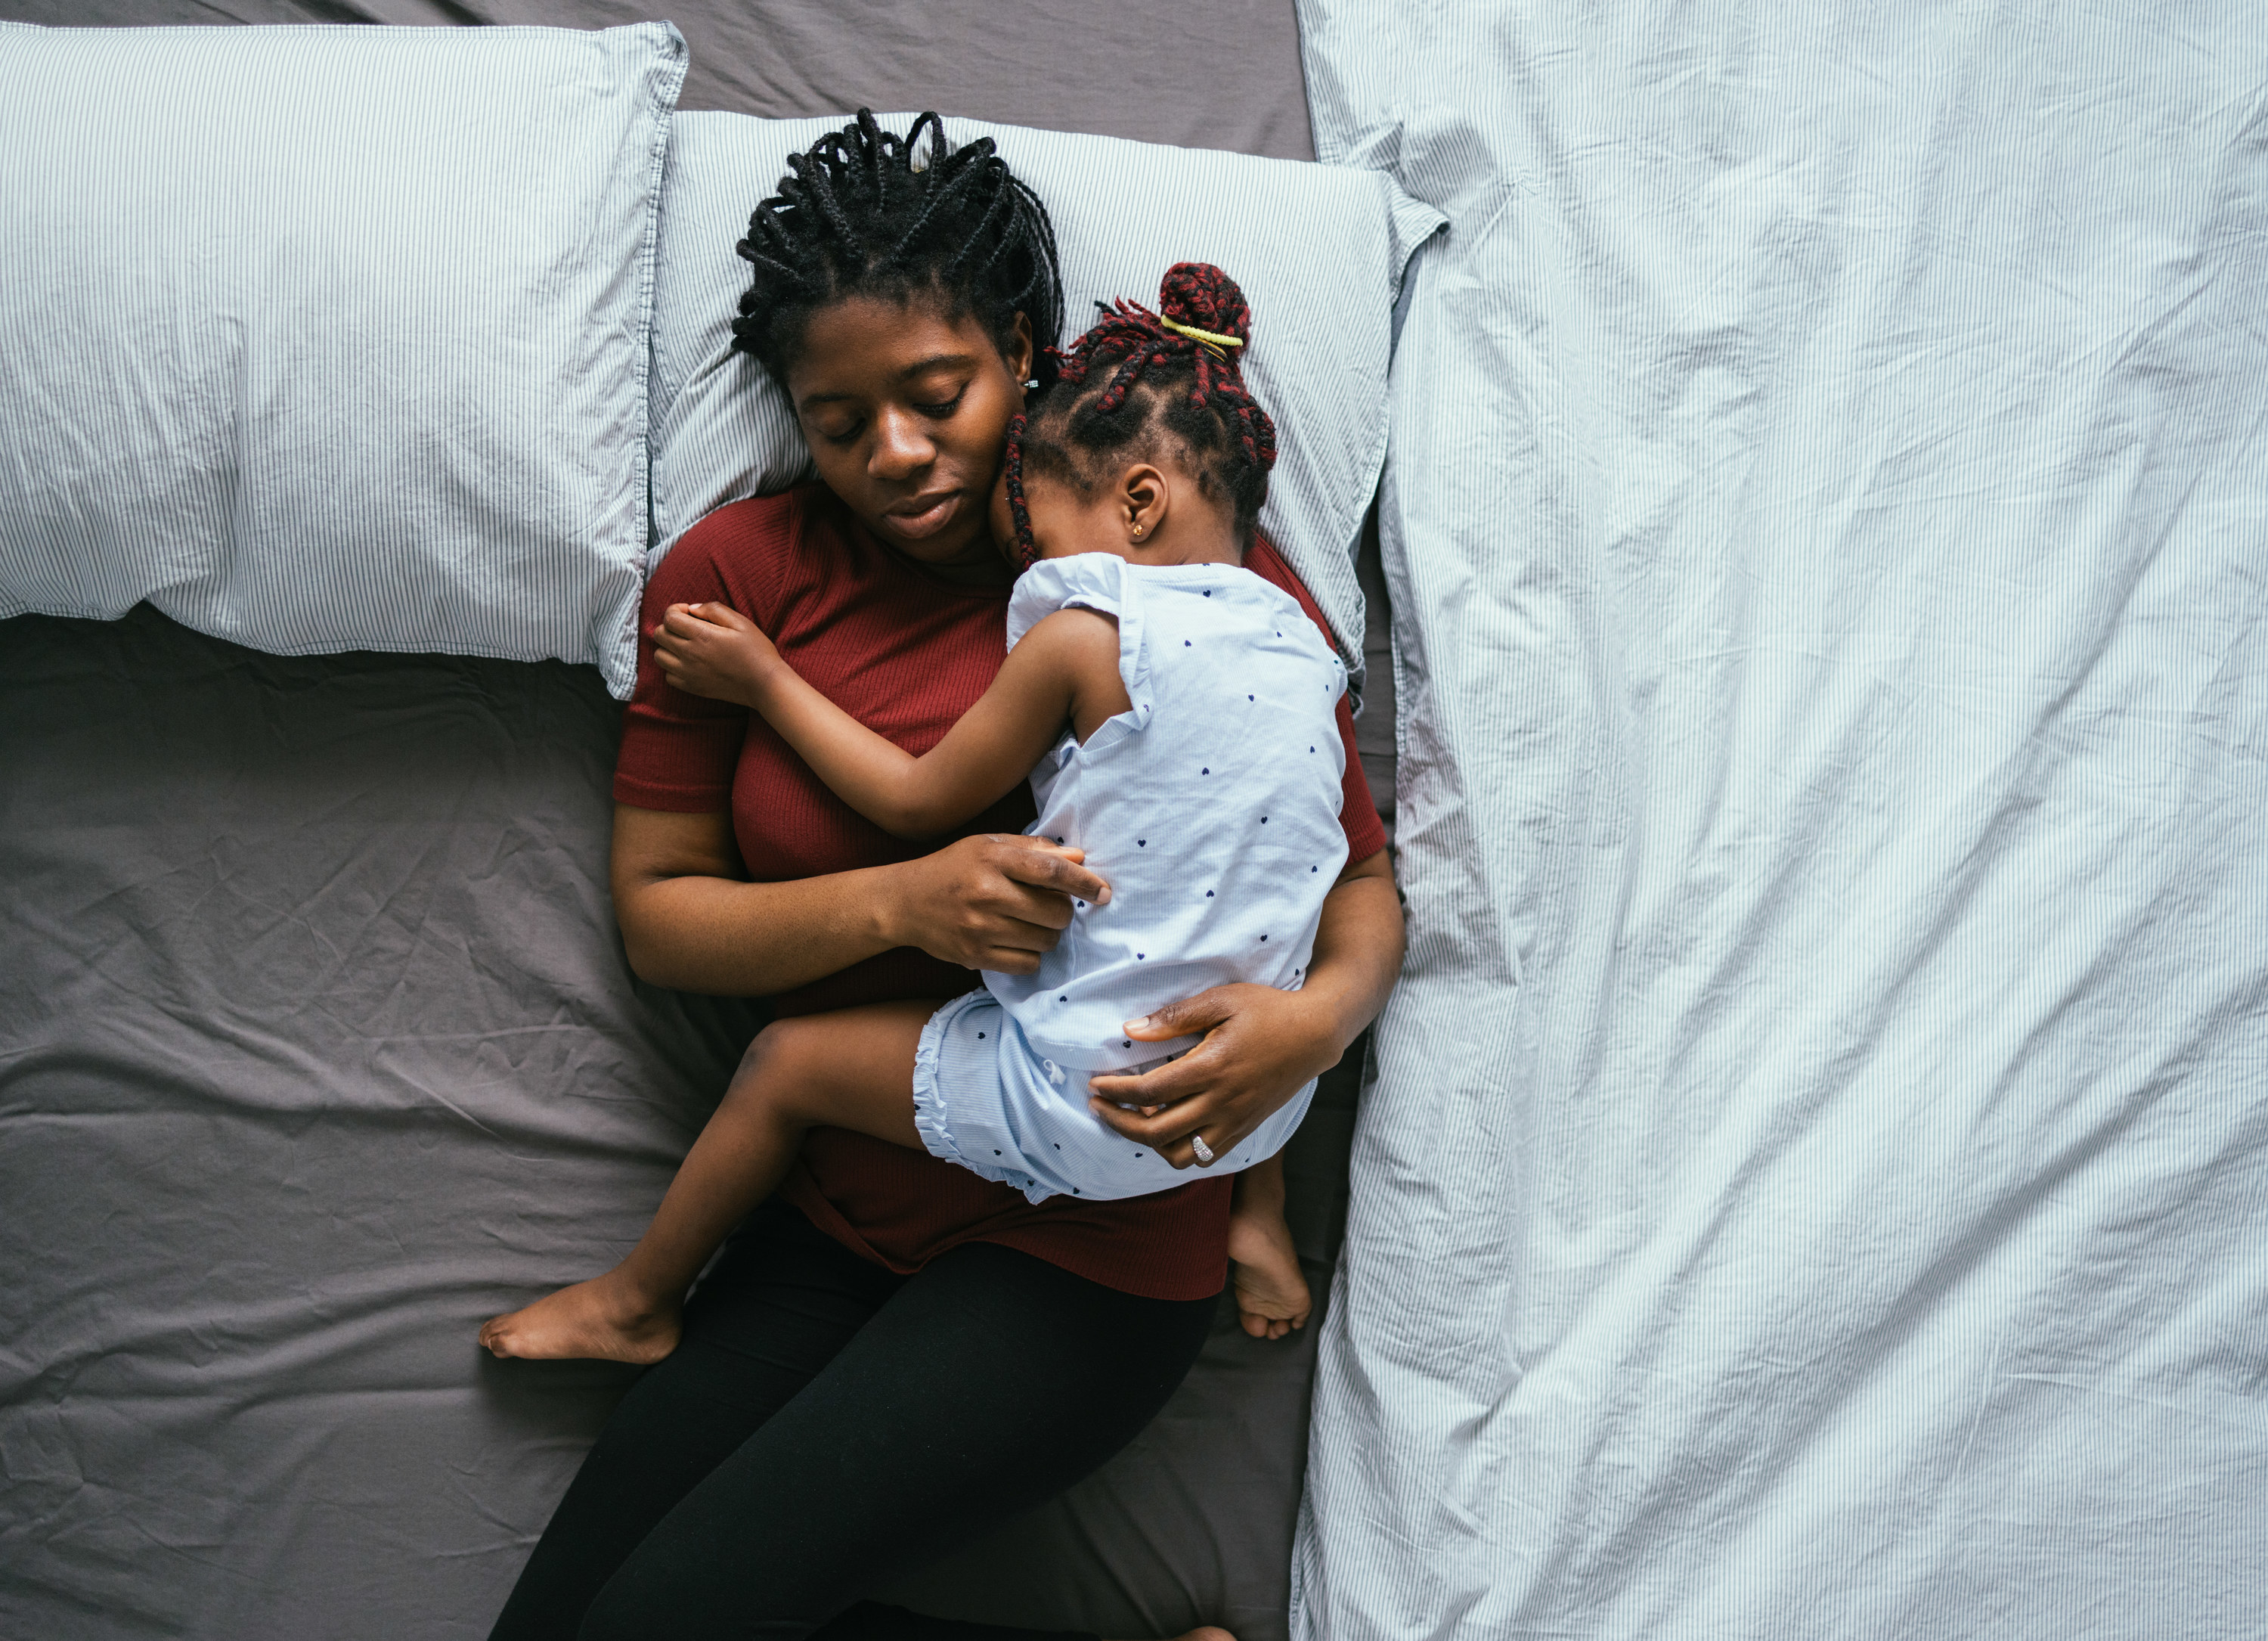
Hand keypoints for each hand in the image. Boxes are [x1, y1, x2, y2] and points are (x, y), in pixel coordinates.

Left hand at [652, 601, 778, 706]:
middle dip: (669, 626)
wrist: (764, 684)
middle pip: (659, 635)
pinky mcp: (692, 687)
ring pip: (659, 656)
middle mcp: (690, 654)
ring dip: (668, 647)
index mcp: (701, 635)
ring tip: (685, 645)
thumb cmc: (756, 651)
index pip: (669, 618)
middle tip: (687, 627)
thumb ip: (714, 609)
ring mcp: (688, 673)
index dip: (675, 610)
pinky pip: (668, 676)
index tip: (688, 612)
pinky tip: (689, 663)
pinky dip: (673, 667)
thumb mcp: (740, 622)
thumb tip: (692, 608)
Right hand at [883, 833, 1111, 974]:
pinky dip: (1030, 955)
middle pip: (1055, 912)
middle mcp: (986, 893)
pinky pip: (1027, 964)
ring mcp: (979, 928)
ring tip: (1028, 922)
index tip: (1102, 893)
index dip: (1083, 883)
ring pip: (1045, 941)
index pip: (1051, 872)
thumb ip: (1035, 850)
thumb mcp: (989, 847)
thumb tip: (1079, 859)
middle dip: (1062, 912)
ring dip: (1047, 934)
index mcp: (993, 859)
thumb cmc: (953, 868)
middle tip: (1048, 906)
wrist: (903, 902)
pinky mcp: (974, 956)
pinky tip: (1015, 941)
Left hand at [1086, 984, 1343, 1168]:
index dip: (1115, 1092)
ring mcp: (1235, 1122)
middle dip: (1119, 1122)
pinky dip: (1178, 1150)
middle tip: (1099, 1106)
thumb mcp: (1221, 1000)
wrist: (1316, 1035)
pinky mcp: (1244, 1130)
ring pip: (1179, 1155)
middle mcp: (1222, 1103)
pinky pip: (1203, 1157)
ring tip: (1133, 1119)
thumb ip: (1175, 1016)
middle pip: (1156, 1132)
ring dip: (1148, 1142)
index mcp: (1212, 1068)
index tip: (1095, 1085)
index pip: (1150, 1092)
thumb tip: (1131, 1030)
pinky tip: (1166, 1128)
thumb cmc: (1267, 1011)